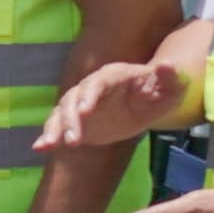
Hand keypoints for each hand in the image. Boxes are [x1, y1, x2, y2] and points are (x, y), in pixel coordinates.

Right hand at [41, 56, 193, 154]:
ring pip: (62, 113)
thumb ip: (171, 77)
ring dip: (56, 128)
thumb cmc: (161, 93)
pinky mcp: (77, 122)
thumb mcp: (173, 88)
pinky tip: (40, 147)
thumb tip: (166, 65)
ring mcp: (81, 105)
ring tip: (52, 144)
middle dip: (71, 118)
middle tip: (73, 140)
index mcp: (112, 76)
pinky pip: (59, 127)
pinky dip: (48, 136)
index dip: (89, 95)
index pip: (97, 83)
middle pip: (74, 99)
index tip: (85, 111)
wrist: (147, 104)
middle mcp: (91, 88)